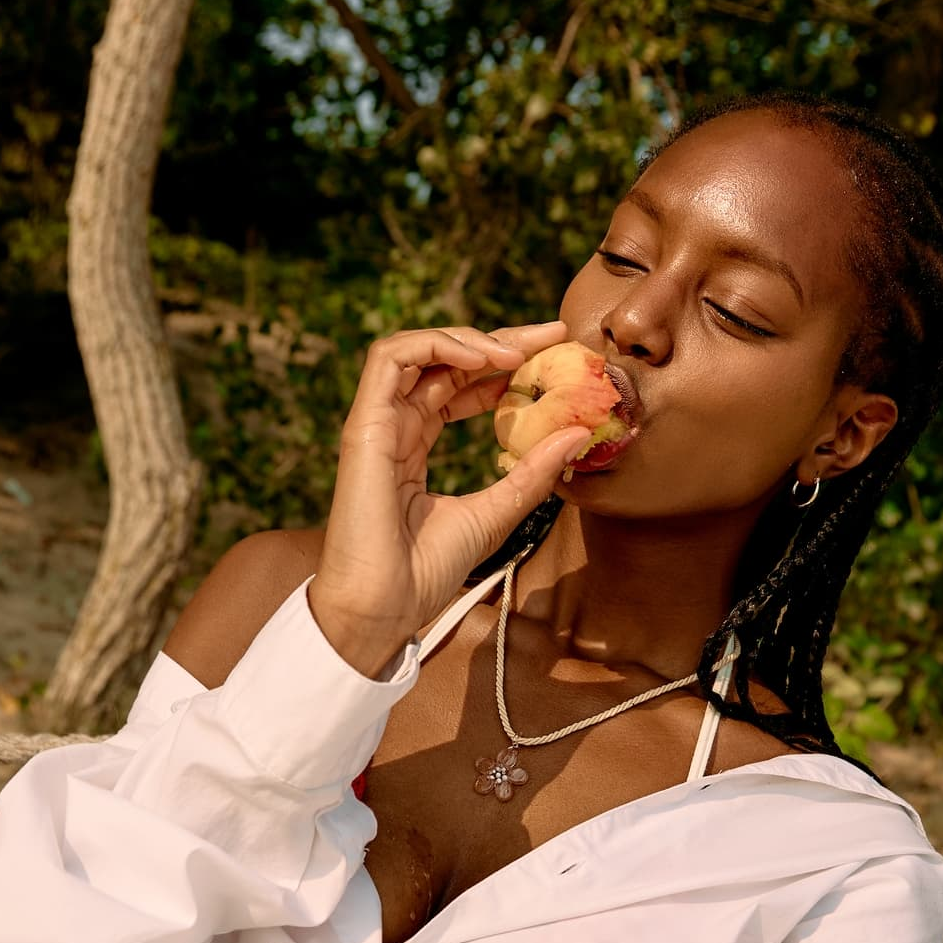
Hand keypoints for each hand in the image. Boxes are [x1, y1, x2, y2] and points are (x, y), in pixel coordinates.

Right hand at [309, 320, 590, 675]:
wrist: (384, 606)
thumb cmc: (427, 571)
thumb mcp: (496, 513)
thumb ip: (531, 472)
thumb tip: (577, 432)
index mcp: (416, 444)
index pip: (459, 384)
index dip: (502, 364)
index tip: (552, 357)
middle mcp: (395, 426)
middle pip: (444, 360)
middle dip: (498, 340)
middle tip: (550, 335)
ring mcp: (376, 423)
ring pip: (414, 349)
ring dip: (467, 338)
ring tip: (515, 351)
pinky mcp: (365, 425)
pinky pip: (389, 358)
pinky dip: (436, 345)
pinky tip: (481, 358)